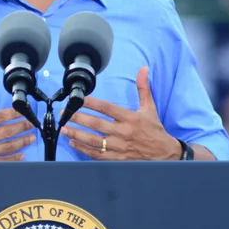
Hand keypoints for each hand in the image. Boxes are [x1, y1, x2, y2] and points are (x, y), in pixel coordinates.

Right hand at [0, 72, 34, 161]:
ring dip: (21, 142)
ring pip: (7, 147)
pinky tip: (21, 155)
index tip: (23, 111)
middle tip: (32, 124)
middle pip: (7, 131)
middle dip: (22, 127)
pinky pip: (0, 161)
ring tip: (31, 138)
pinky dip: (12, 159)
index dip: (13, 113)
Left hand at [60, 67, 179, 160]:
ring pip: (94, 141)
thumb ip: (143, 88)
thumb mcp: (150, 108)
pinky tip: (73, 144)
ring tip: (64, 128)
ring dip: (77, 134)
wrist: (164, 154)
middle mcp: (123, 133)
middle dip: (79, 118)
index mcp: (130, 118)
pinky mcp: (117, 159)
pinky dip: (84, 150)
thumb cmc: (154, 129)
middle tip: (65, 113)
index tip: (79, 99)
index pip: (107, 108)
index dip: (92, 103)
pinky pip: (97, 155)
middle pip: (96, 124)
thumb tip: (143, 69)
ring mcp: (119, 147)